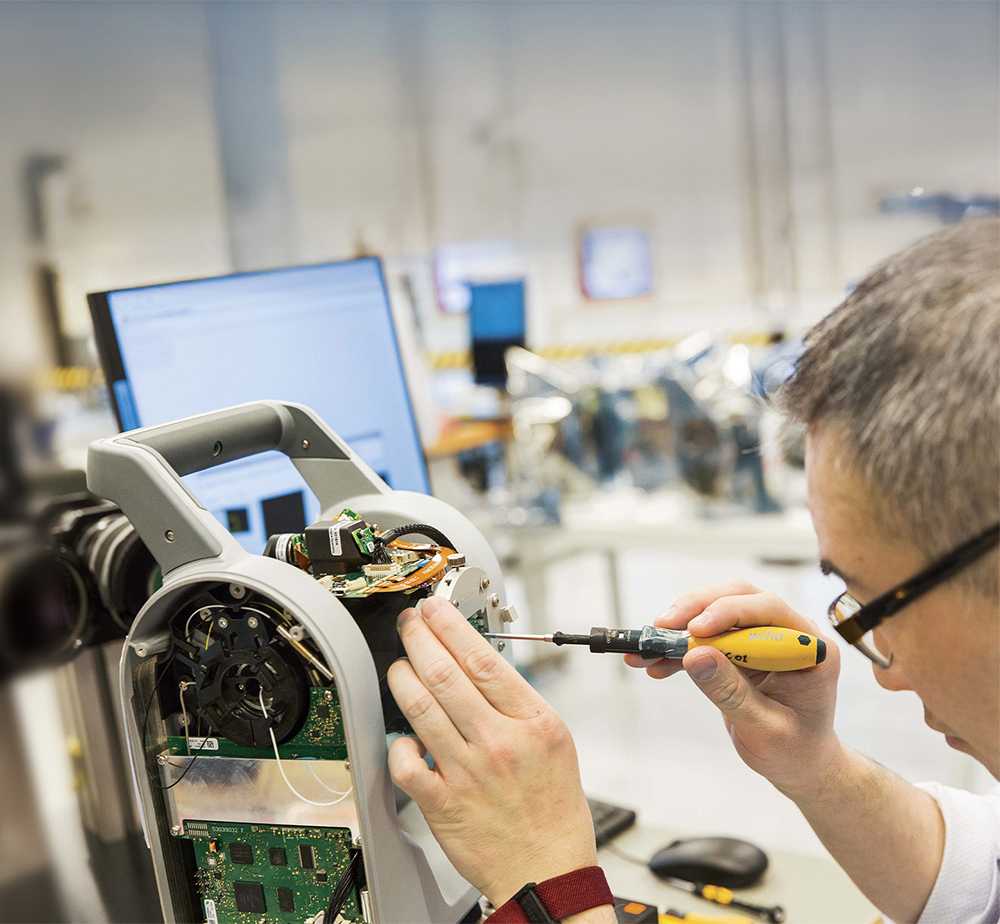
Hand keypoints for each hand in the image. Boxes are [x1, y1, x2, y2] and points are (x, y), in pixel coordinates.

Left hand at [386, 597, 596, 907]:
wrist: (549, 870)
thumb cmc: (554, 810)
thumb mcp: (556, 742)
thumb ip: (520, 704)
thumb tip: (481, 666)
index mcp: (532, 722)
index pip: (483, 658)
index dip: (450, 626)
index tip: (435, 610)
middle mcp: (499, 742)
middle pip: (445, 674)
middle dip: (419, 638)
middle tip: (409, 623)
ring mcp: (467, 772)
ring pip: (420, 707)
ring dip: (401, 677)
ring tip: (399, 664)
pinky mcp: (442, 803)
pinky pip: (405, 762)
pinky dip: (397, 742)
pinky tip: (402, 734)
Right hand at [624, 579, 842, 798]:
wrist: (798, 764)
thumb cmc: (794, 750)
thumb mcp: (764, 729)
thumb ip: (731, 692)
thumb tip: (695, 656)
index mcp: (810, 649)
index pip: (769, 610)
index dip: (729, 612)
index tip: (695, 629)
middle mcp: (787, 635)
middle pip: (739, 599)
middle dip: (697, 609)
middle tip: (663, 627)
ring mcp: (762, 640)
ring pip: (716, 612)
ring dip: (680, 628)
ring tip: (646, 650)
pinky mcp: (740, 650)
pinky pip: (706, 640)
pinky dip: (679, 651)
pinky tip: (655, 666)